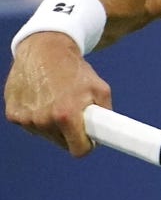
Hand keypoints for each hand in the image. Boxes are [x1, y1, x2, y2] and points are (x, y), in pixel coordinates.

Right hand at [5, 32, 111, 155]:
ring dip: (53, 124)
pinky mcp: (13, 114)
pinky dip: (37, 117)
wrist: (45, 49)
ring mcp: (25, 118)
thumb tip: (108, 134)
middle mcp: (43, 120)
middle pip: (62, 143)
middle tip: (74, 112)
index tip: (89, 139)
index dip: (86, 145)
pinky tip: (41, 99)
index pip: (79, 150)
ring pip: (46, 135)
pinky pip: (30, 125)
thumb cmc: (75, 70)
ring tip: (57, 100)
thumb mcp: (100, 89)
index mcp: (66, 115)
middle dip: (70, 132)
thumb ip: (106, 115)